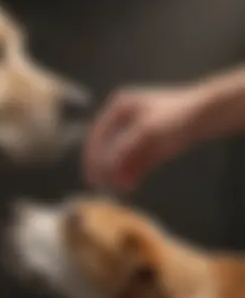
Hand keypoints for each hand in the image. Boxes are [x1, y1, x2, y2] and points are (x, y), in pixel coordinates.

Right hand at [84, 86, 208, 190]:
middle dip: (106, 167)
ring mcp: (137, 133)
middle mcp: (124, 120)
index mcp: (119, 108)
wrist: (206, 115)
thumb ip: (124, 148)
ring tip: (119, 189)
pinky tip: (129, 185)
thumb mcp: (147, 130)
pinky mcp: (149, 145)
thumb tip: (105, 167)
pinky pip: (135, 161)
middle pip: (108, 147)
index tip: (91, 174)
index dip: (92, 156)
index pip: (98, 135)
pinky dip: (131, 173)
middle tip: (101, 186)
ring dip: (118, 173)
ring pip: (121, 157)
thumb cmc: (175, 115)